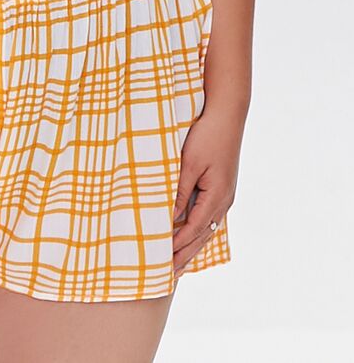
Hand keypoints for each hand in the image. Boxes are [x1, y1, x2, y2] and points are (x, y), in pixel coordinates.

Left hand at [172, 105, 240, 276]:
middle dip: (185, 255)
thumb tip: (170, 219)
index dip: (176, 246)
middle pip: (202, 236)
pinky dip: (198, 231)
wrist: (227, 115)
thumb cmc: (206, 136)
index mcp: (217, 197)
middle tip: (168, 274)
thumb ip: (180, 192)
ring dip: (193, 246)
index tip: (161, 261)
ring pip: (207, 228)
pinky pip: (209, 216)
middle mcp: (224, 201)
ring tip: (179, 263)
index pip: (193, 230)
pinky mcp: (223, 188)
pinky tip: (192, 236)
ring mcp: (226, 195)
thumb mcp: (188, 164)